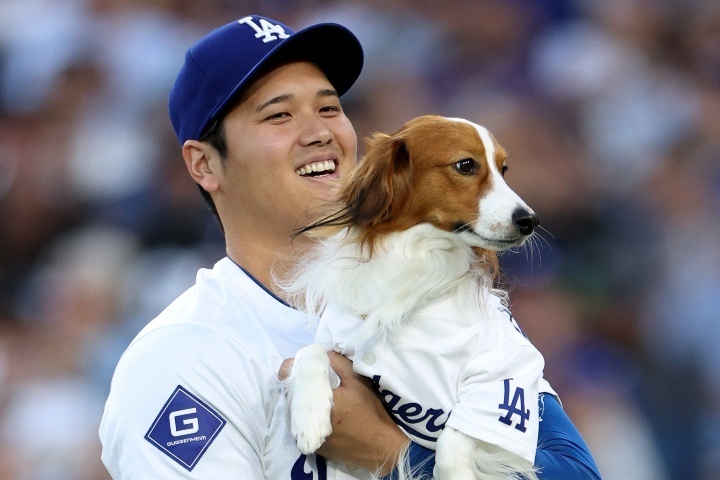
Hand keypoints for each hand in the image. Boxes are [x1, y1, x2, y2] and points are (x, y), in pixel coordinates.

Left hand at [279, 352, 408, 475]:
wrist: (382, 447)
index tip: (297, 365)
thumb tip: (318, 353)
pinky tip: (320, 414)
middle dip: (298, 387)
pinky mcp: (315, 449)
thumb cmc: (370, 411)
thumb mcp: (357, 380)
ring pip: (297, 414)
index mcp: (315, 403)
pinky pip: (305, 429)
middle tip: (308, 378)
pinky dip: (309, 419)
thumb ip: (336, 362)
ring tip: (314, 395)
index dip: (292, 371)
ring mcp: (309, 439)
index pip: (292, 382)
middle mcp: (306, 423)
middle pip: (292, 399)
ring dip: (302, 403)